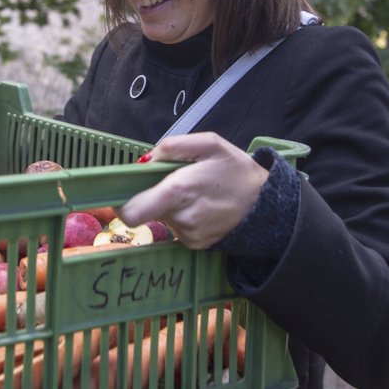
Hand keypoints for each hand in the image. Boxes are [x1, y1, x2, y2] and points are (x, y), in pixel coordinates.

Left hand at [118, 132, 268, 249]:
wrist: (268, 206)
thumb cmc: (237, 171)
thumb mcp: (210, 143)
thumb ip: (173, 146)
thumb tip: (145, 160)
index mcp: (179, 191)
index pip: (132, 212)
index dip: (120, 203)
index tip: (121, 192)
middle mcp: (181, 218)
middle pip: (145, 210)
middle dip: (149, 195)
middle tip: (169, 182)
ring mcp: (188, 234)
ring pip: (161, 217)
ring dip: (169, 204)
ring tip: (195, 192)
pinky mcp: (195, 244)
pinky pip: (176, 227)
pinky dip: (182, 215)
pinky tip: (202, 206)